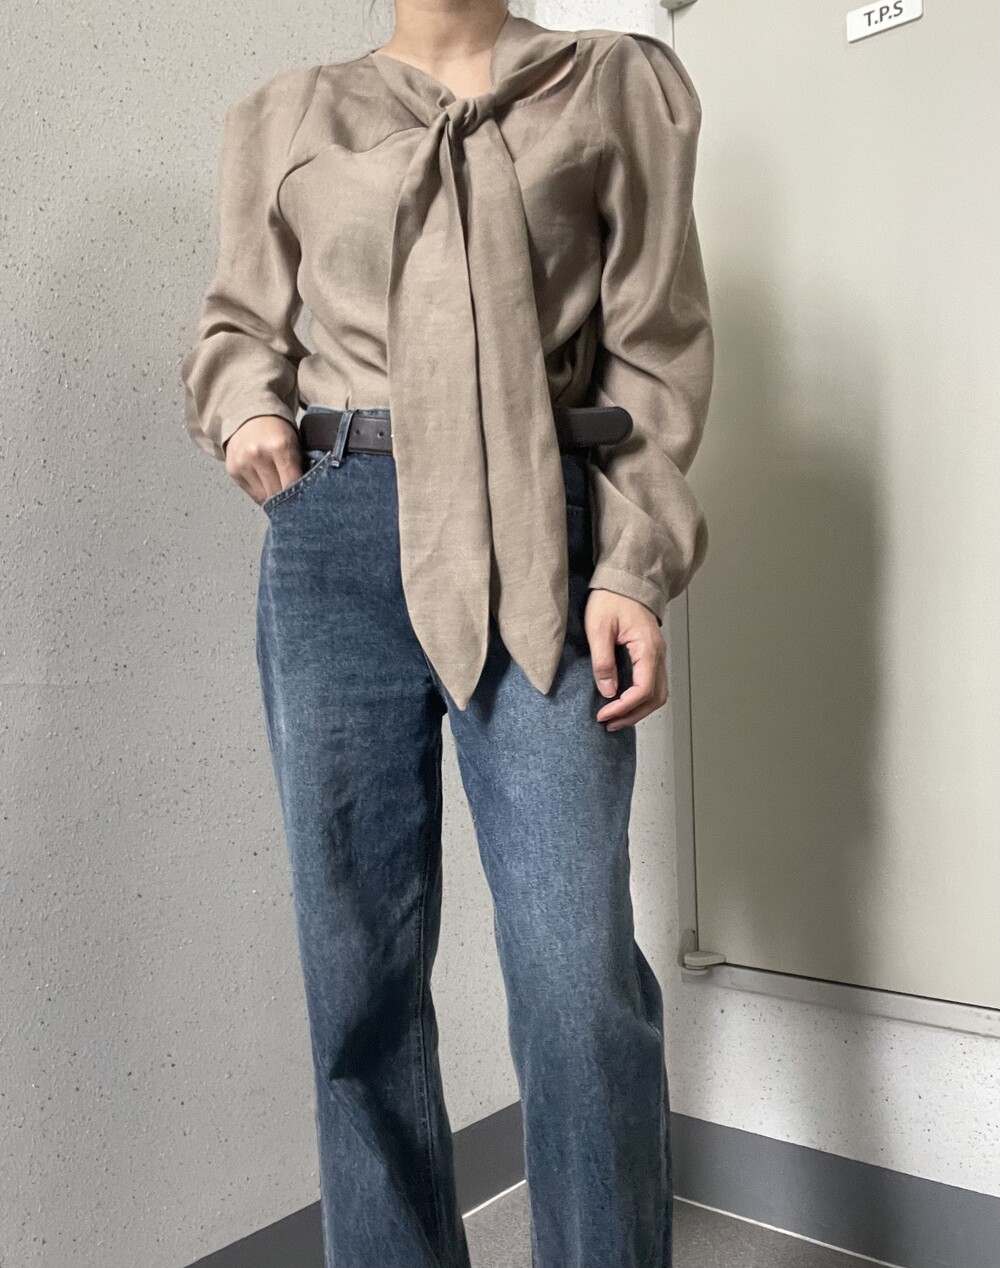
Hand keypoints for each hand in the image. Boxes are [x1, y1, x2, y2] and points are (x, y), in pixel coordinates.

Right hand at [223, 415, 302, 504]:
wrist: (250, 417)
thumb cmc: (278, 433)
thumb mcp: (294, 443)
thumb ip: (299, 467)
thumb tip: (303, 495)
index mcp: (280, 446)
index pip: (291, 483)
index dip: (299, 495)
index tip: (303, 499)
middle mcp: (258, 455)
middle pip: (276, 492)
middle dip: (286, 499)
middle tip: (293, 498)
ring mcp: (243, 463)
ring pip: (264, 496)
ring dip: (273, 497)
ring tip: (279, 489)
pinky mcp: (233, 470)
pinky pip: (252, 494)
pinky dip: (262, 494)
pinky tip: (266, 485)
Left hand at [585, 588, 667, 730]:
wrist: (624, 579)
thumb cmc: (611, 598)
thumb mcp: (599, 628)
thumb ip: (603, 661)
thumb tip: (608, 691)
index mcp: (648, 648)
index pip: (643, 689)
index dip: (624, 707)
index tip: (603, 714)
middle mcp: (659, 654)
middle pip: (656, 697)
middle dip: (633, 715)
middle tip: (608, 724)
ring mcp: (658, 655)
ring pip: (658, 693)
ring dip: (638, 710)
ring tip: (615, 719)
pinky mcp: (651, 654)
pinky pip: (652, 683)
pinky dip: (640, 699)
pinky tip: (622, 702)